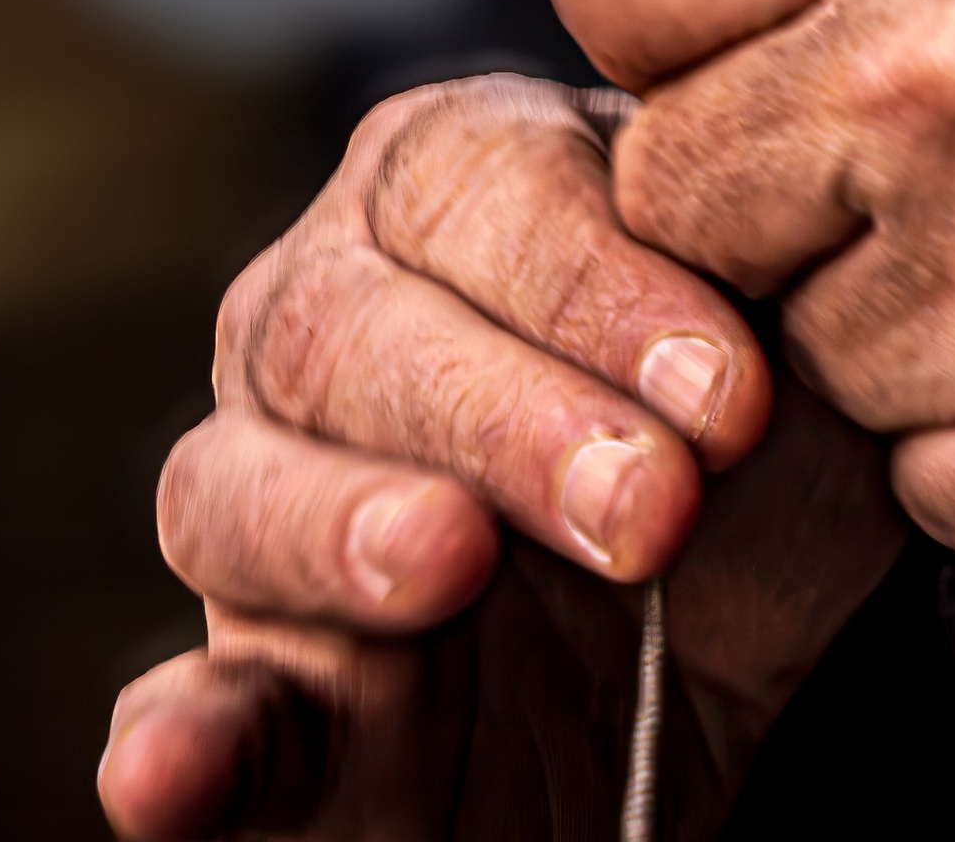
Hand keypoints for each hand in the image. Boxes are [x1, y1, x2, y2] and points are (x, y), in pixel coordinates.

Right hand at [104, 75, 901, 839]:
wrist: (751, 663)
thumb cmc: (759, 459)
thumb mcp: (787, 358)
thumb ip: (746, 299)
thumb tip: (716, 351)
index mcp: (450, 179)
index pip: (475, 183)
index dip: (594, 282)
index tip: (728, 394)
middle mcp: (322, 314)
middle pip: (346, 326)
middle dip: (504, 412)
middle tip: (650, 504)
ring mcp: (268, 503)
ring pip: (234, 491)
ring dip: (341, 528)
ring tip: (447, 561)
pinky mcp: (272, 696)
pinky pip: (203, 713)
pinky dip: (177, 747)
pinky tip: (167, 774)